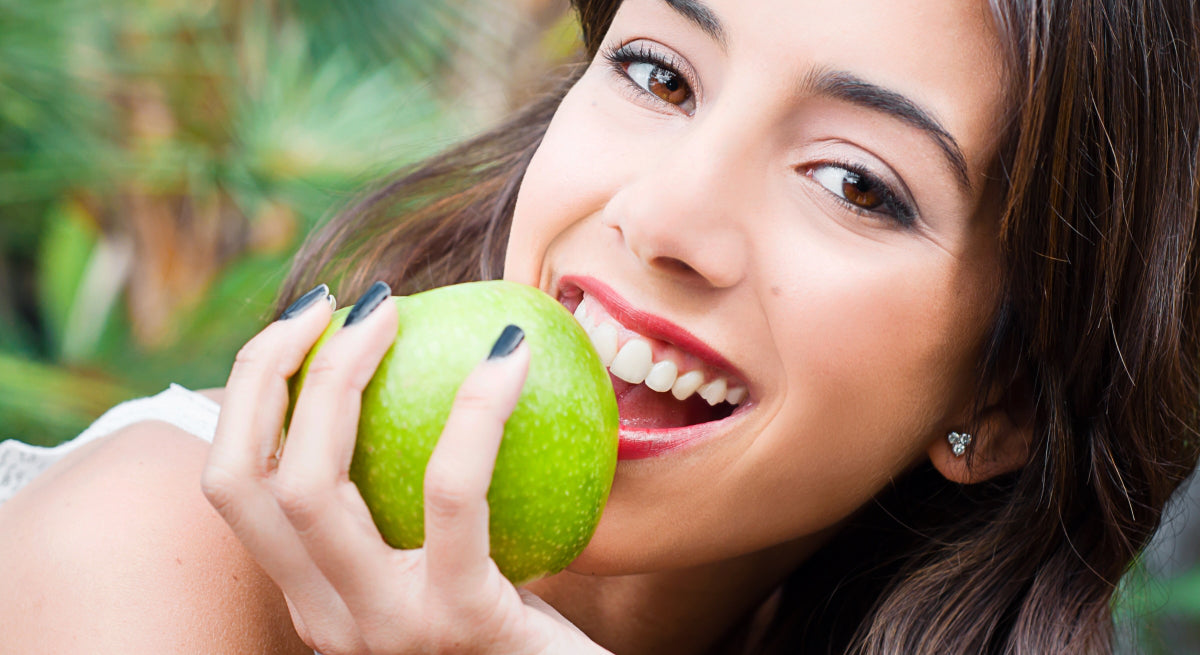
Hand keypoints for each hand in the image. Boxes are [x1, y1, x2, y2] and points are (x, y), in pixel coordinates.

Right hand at [201, 283, 609, 654]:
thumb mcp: (455, 562)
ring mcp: (384, 628)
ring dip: (338, 376)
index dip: (245, 393)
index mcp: (316, 596)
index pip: (236, 487)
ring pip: (312, 488)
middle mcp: (328, 618)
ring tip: (392, 309)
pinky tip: (511, 352)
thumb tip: (431, 359)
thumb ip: (420, 497)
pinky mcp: (460, 622)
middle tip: (343, 302)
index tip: (304, 321)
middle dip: (269, 370)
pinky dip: (475, 408)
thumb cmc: (528, 619)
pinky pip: (453, 492)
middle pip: (245, 481)